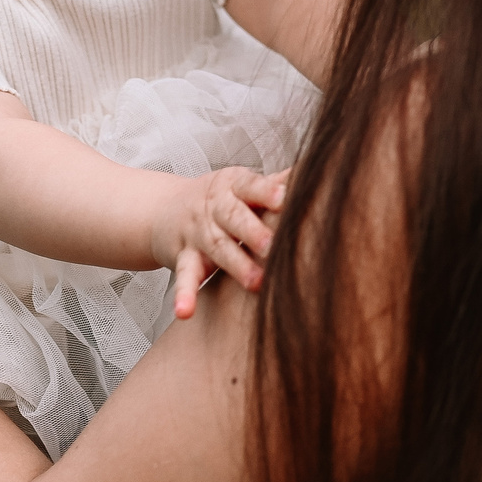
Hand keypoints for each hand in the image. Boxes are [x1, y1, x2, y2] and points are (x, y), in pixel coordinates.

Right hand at [154, 168, 286, 319]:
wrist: (165, 209)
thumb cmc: (222, 198)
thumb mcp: (244, 183)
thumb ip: (278, 181)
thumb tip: (315, 169)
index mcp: (233, 185)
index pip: (250, 186)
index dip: (266, 192)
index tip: (284, 199)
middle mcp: (214, 208)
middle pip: (233, 217)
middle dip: (253, 232)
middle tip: (273, 247)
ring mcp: (198, 233)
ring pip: (217, 248)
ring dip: (235, 266)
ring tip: (255, 284)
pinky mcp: (184, 258)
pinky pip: (184, 276)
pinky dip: (184, 294)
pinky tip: (184, 312)